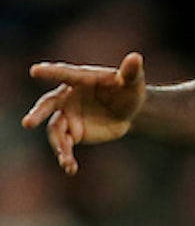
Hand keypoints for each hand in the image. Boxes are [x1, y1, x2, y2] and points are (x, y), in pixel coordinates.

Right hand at [22, 52, 146, 174]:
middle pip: (48, 104)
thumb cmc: (129, 90)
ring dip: (58, 145)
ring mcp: (67, 115)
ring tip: (66, 159)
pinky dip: (66, 157)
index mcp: (80, 79)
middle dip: (38, 113)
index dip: (51, 72)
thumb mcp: (133, 80)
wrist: (131, 111)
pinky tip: (70, 168)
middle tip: (28, 123)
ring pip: (55, 130)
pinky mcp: (72, 133)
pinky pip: (64, 145)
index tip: (35, 71)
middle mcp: (67, 97)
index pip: (65, 74)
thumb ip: (131, 70)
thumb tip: (135, 57)